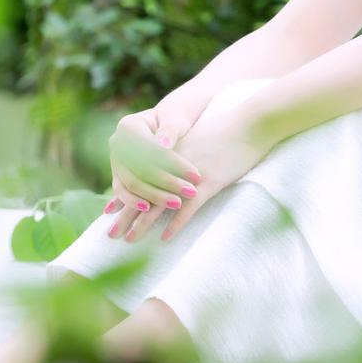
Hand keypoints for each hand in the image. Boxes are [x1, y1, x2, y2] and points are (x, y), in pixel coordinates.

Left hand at [107, 98, 272, 245]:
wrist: (251, 122)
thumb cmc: (229, 132)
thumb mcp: (198, 140)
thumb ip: (182, 152)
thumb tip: (173, 168)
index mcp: (169, 154)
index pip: (139, 176)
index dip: (125, 194)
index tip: (109, 210)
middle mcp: (174, 165)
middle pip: (143, 192)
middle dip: (126, 214)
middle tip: (111, 234)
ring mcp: (190, 175)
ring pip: (160, 202)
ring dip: (143, 223)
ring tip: (130, 240)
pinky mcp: (210, 182)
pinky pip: (188, 208)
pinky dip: (175, 224)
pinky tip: (165, 239)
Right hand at [107, 105, 202, 217]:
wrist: (164, 123)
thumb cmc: (173, 119)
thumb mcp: (174, 119)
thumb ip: (169, 131)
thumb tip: (163, 145)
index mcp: (129, 126)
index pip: (151, 149)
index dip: (174, 163)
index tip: (197, 175)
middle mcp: (117, 143)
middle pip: (139, 168)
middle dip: (166, 183)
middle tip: (191, 192)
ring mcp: (114, 160)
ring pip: (130, 183)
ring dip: (153, 196)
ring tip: (177, 203)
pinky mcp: (117, 175)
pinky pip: (122, 191)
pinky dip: (134, 202)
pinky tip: (149, 210)